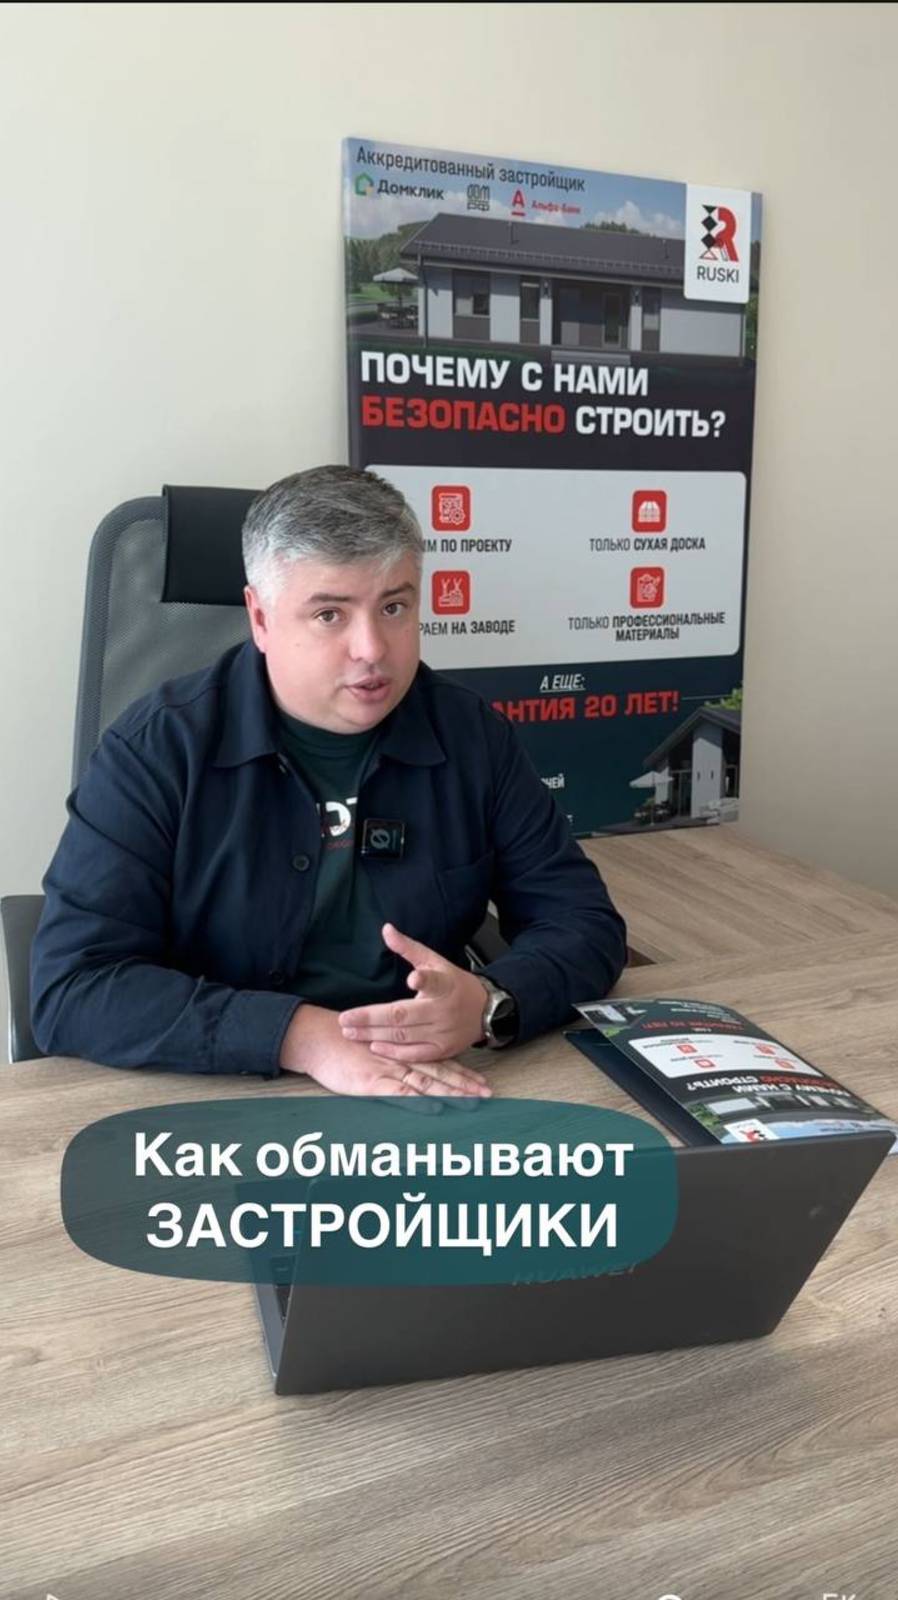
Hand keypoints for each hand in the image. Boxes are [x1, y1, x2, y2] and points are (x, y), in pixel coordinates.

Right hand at [279, 1001, 489, 1098]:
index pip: (440, 1062)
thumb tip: (415, 1078)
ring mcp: (389, 1072)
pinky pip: (400, 1094)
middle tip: (488, 1095)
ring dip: (451, 1094)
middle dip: (466, 1085)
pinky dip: (419, 1102)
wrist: (320, 1039)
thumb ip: (396, 1062)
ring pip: (427, 1084)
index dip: (463, 1073)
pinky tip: (436, 1108)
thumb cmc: (346, 1046)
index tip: (482, 1083)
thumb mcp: (376, 1051)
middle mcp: (402, 1060)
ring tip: (473, 1103)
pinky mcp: (373, 1084)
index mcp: (404, 1052)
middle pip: (440, 1073)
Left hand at [338, 923, 488, 1064]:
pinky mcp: (443, 1050)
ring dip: (374, 1034)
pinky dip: (394, 1051)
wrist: (485, 1011)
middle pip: (403, 1015)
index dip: (424, 980)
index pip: (434, 981)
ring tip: (349, 1032)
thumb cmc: (454, 984)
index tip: (413, 978)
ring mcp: (443, 1032)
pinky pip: (415, 1053)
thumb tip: (386, 929)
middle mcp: (444, 1010)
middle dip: (371, 1018)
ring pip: (404, 1036)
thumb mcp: (435, 961)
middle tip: (344, 1019)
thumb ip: (409, 948)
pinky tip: (373, 1046)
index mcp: (445, 984)